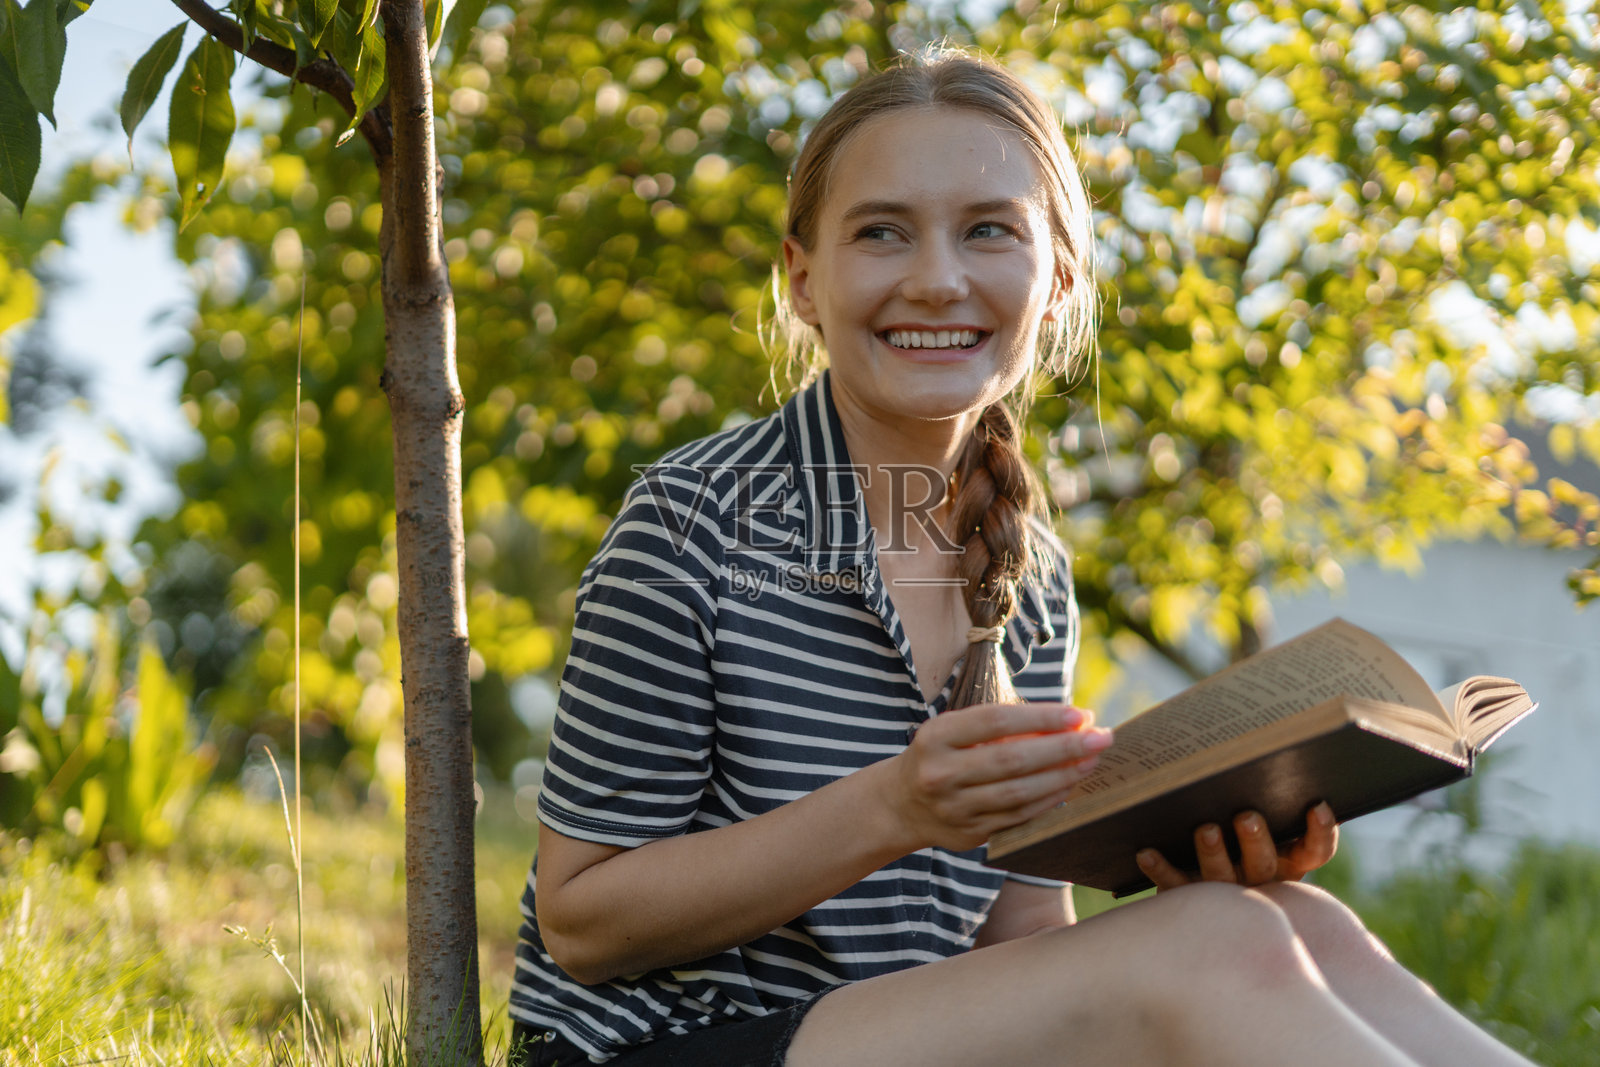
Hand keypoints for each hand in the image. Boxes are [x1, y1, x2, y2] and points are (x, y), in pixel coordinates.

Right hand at [885, 703, 1112, 852]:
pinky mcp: (970, 834)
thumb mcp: (955, 730)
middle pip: (1012, 759)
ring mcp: (954, 808)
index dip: (1041, 717)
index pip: (996, 721)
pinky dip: (1049, 800)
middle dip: (1063, 747)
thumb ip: (1003, 726)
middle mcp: (941, 773)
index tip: (1079, 713)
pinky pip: (1018, 817)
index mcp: (936, 737)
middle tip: (1101, 737)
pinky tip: (1070, 785)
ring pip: (1019, 793)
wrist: (902, 804)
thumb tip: (1069, 721)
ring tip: (1092, 761)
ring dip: (1063, 776)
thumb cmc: (942, 755)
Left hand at [1135, 803, 1338, 890]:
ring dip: (1213, 854)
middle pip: (1265, 865)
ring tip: (1205, 830)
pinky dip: (1161, 868)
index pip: (1315, 851)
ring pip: (1222, 878)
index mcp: (1286, 860)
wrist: (1203, 909)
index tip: (1317, 805)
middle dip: (1256, 841)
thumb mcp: (1256, 819)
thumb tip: (1251, 745)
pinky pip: (1175, 885)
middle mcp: (1259, 879)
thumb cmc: (1234, 836)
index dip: (1321, 831)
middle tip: (1247, 817)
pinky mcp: (1188, 898)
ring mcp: (1225, 892)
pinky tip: (1145, 851)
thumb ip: (1257, 794)